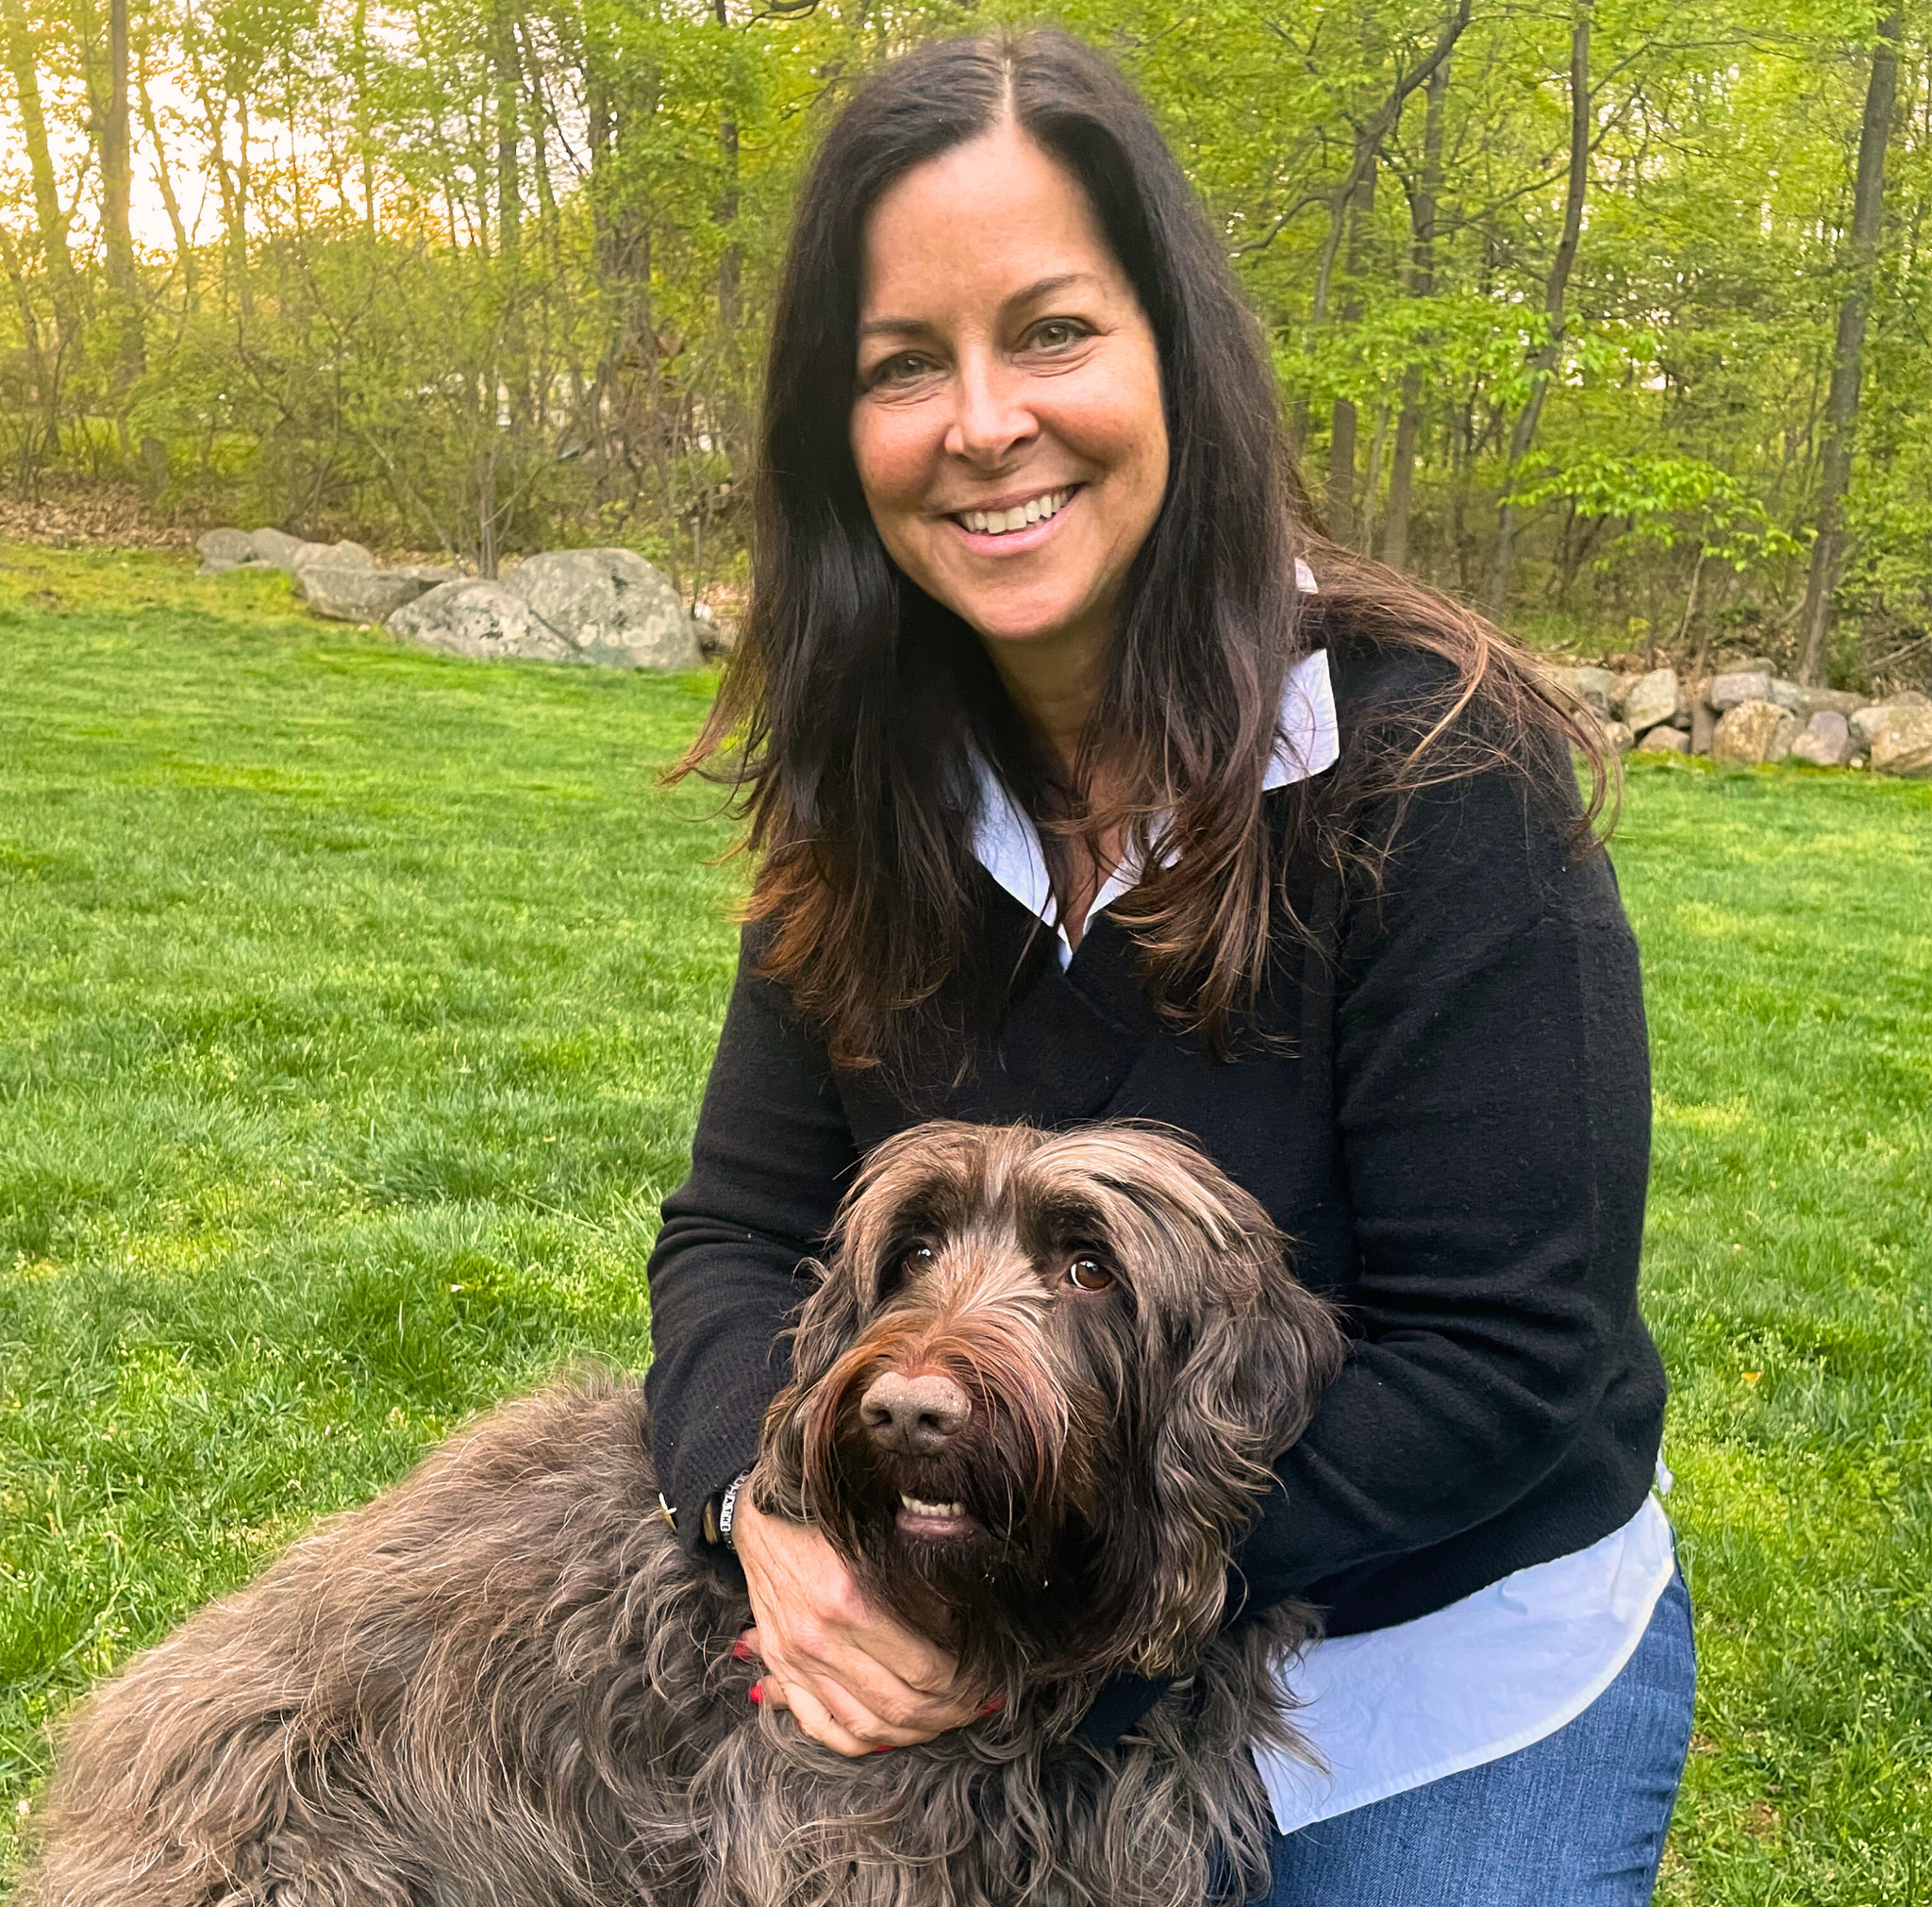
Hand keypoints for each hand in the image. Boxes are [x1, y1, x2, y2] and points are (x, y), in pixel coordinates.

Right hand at [732, 1495, 985, 1756]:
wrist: (761, 1519)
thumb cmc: (828, 1522)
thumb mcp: (879, 1537)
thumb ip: (922, 1579)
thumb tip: (967, 1622)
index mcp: (852, 1601)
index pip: (925, 1670)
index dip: (963, 1684)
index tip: (986, 1681)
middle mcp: (823, 1641)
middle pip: (900, 1706)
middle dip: (948, 1714)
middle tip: (975, 1707)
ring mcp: (798, 1663)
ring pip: (866, 1727)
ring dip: (913, 1733)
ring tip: (943, 1722)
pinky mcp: (782, 1671)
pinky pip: (822, 1729)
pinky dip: (860, 1743)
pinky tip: (888, 1736)